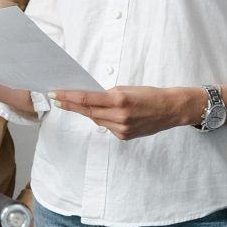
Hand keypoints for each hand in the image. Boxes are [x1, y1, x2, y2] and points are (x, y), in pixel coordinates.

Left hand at [51, 86, 200, 140]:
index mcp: (119, 100)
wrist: (171, 109)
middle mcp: (119, 116)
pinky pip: (107, 127)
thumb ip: (106, 95)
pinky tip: (107, 114)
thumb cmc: (149, 95)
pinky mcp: (124, 136)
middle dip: (71, 105)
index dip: (68, 97)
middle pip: (87, 111)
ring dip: (89, 112)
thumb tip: (88, 99)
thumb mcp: (126, 89)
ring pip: (96, 120)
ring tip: (82, 104)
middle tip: (57, 99)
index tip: (55, 94)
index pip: (86, 99)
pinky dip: (104, 120)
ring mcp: (121, 129)